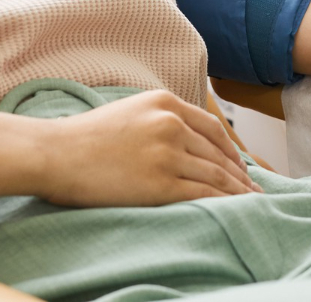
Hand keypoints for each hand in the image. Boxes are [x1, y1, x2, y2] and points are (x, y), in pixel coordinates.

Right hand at [39, 90, 261, 207]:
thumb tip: (187, 140)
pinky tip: (233, 209)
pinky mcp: (160, 182)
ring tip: (250, 201)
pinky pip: (203, 193)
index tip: (241, 164)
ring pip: (215, 174)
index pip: (213, 127)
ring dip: (237, 190)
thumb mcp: (130, 111)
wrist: (55, 153)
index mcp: (164, 101)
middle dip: (239, 173)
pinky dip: (223, 202)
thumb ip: (160, 119)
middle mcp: (170, 122)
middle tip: (254, 187)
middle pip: (217, 152)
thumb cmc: (85, 137)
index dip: (232, 149)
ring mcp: (166, 152)